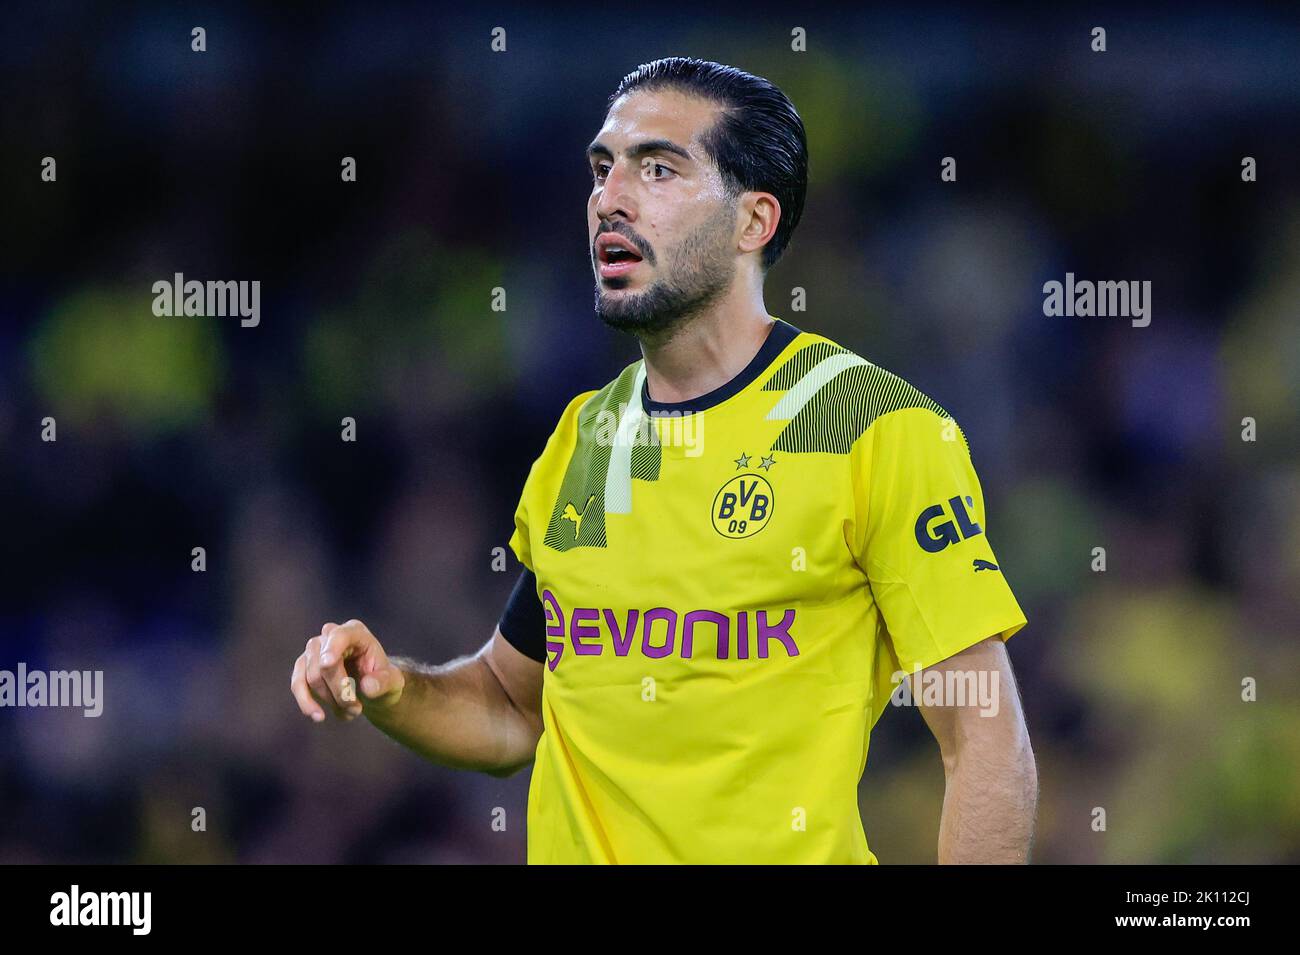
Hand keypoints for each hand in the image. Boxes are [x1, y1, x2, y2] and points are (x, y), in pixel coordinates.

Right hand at [290, 619, 405, 721]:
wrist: (371, 689)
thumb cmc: (382, 680)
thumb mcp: (392, 682)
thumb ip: (383, 683)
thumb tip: (367, 686)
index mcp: (356, 632)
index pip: (340, 635)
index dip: (333, 648)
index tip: (328, 663)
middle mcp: (330, 635)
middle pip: (325, 665)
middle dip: (340, 692)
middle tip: (357, 709)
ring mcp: (314, 650)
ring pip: (312, 678)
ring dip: (331, 701)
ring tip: (352, 713)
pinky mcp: (303, 667)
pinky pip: (298, 685)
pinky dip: (307, 703)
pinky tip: (319, 716)